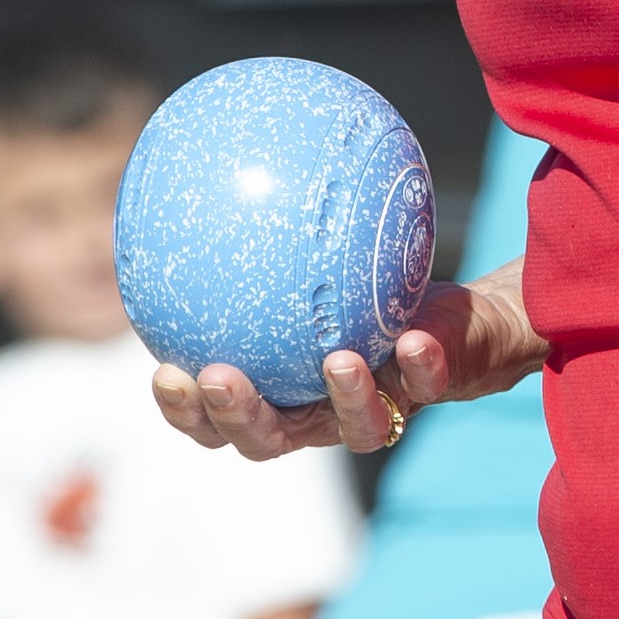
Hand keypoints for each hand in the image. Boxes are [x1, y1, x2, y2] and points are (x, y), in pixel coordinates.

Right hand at [152, 261, 545, 459]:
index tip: (163, 373)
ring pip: (358, 429)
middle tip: (218, 377)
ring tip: (338, 360)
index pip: (218, 416)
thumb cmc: (364, 292)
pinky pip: (428, 381)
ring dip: (346, 399)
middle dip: (240, 416)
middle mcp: (323, 415)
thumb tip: (208, 178)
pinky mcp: (435, 390)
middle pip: (270, 440)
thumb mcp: (314, 265)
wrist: (455, 316)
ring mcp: (381, 408)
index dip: (187, 410)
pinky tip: (413, 339)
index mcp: (280, 396)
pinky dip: (421, 365)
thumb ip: (266, 244)